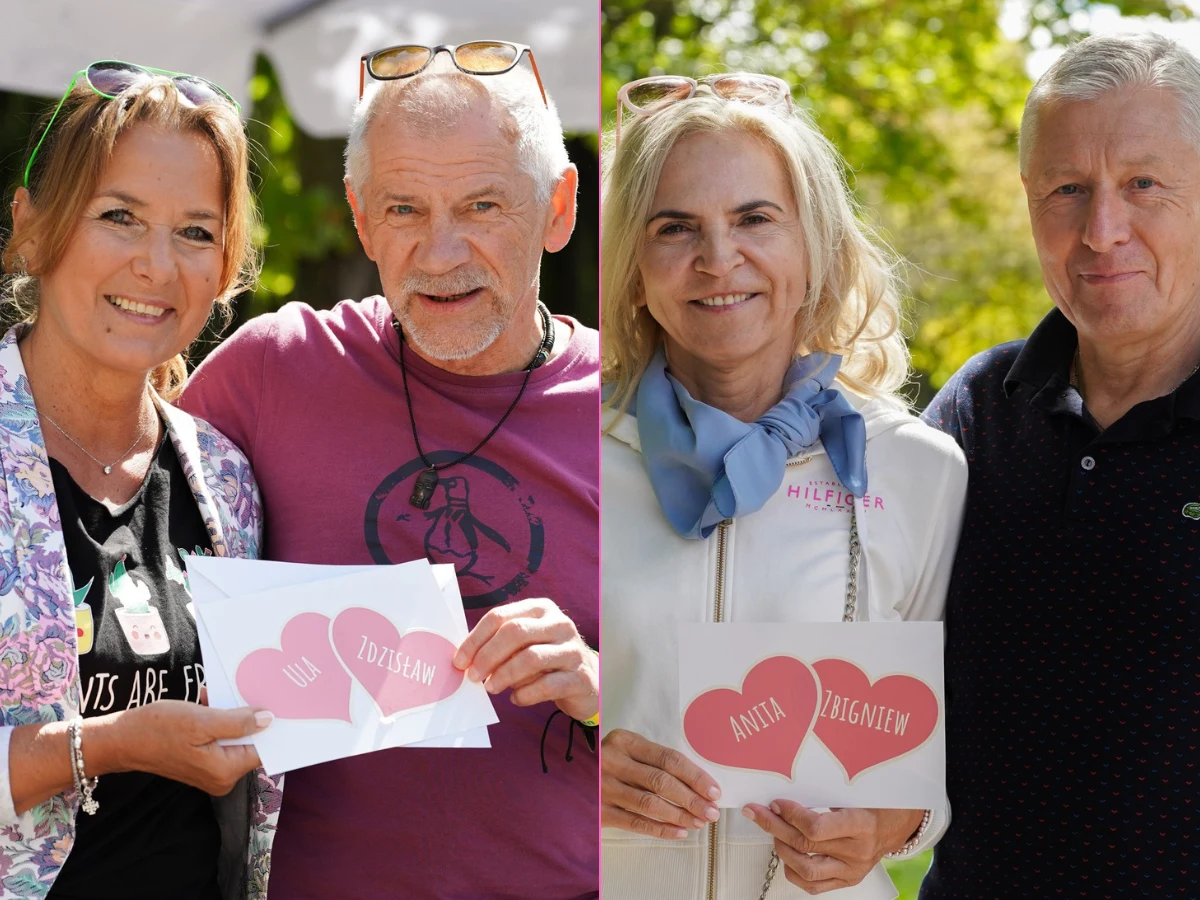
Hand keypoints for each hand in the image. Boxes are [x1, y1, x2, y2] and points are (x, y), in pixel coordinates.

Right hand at [103, 700, 271, 795]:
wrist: (120, 740)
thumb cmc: (158, 730)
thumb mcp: (202, 721)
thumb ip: (238, 722)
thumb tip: (268, 720)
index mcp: (225, 771)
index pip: (262, 749)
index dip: (270, 727)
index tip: (277, 704)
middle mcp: (221, 777)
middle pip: (248, 742)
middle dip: (247, 717)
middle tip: (247, 691)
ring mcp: (210, 770)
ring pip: (232, 736)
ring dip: (228, 714)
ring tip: (216, 696)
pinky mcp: (200, 760)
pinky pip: (218, 737)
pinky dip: (215, 719)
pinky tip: (206, 702)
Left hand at [452, 597, 597, 720]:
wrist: (588, 682)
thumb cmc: (546, 662)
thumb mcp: (524, 646)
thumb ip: (500, 646)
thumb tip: (466, 660)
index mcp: (540, 609)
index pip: (499, 616)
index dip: (475, 639)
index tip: (459, 660)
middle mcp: (559, 624)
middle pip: (515, 632)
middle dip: (487, 656)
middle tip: (473, 676)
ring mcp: (573, 650)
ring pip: (531, 658)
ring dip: (504, 675)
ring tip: (492, 688)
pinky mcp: (580, 677)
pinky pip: (546, 686)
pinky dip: (525, 695)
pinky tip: (516, 699)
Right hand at [601, 728, 721, 839]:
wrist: (569, 777)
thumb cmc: (608, 763)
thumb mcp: (626, 750)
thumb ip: (654, 760)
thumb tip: (696, 783)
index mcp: (624, 741)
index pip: (668, 759)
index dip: (695, 776)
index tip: (714, 790)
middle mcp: (612, 761)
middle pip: (661, 781)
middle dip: (692, 799)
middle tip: (712, 811)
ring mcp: (603, 787)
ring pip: (650, 804)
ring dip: (679, 815)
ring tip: (699, 822)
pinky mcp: (599, 811)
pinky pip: (636, 822)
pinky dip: (661, 829)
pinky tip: (679, 832)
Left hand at [741, 802, 923, 893]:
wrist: (900, 824)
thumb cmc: (878, 803)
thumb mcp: (856, 792)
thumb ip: (824, 793)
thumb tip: (787, 792)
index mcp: (861, 825)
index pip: (816, 827)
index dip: (790, 814)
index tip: (776, 802)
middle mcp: (856, 851)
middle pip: (805, 845)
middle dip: (775, 826)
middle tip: (759, 813)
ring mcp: (852, 870)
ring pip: (805, 870)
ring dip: (781, 849)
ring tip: (774, 832)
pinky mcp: (848, 881)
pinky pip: (815, 886)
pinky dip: (794, 872)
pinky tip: (786, 855)